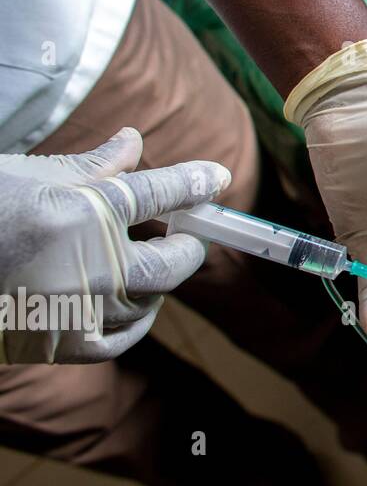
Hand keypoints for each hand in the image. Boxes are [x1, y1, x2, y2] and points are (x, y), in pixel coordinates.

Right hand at [0, 128, 230, 363]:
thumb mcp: (33, 176)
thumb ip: (95, 165)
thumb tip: (135, 141)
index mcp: (84, 214)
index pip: (159, 194)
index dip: (194, 183)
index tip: (216, 178)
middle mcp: (90, 265)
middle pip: (170, 260)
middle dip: (187, 244)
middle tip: (186, 231)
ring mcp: (79, 309)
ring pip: (150, 299)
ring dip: (159, 279)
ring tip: (153, 260)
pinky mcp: (62, 344)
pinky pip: (123, 337)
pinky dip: (137, 318)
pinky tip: (136, 301)